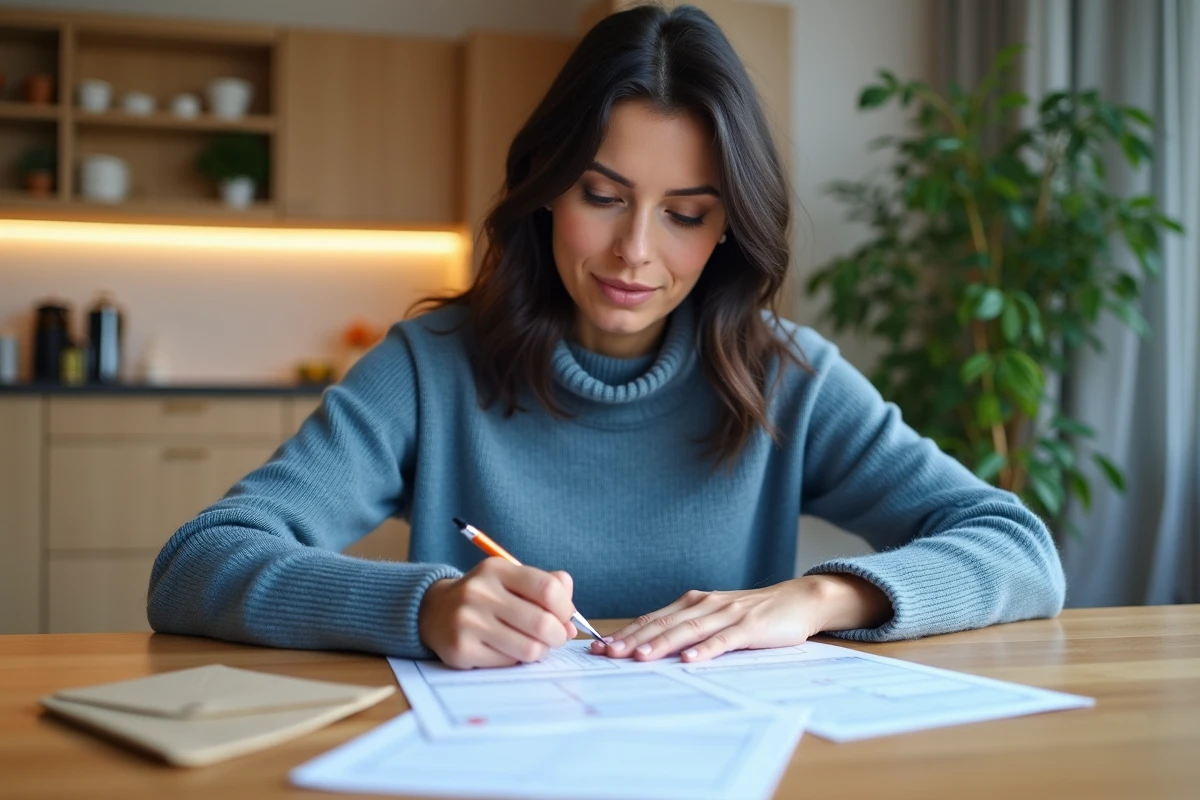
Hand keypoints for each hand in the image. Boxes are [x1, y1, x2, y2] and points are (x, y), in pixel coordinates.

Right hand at [418, 559, 577, 668]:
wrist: (434, 611)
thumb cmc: (486, 597)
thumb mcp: (512, 580)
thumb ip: (548, 588)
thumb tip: (571, 621)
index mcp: (496, 570)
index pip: (548, 588)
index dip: (566, 607)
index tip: (565, 616)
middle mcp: (479, 593)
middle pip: (542, 622)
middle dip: (558, 635)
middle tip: (555, 637)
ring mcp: (468, 622)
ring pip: (529, 648)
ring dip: (540, 650)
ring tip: (533, 644)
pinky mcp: (461, 650)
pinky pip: (509, 663)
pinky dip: (516, 660)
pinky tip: (507, 649)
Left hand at [591, 574, 891, 662]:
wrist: (797, 600)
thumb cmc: (752, 613)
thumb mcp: (714, 616)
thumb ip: (687, 628)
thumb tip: (649, 647)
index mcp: (692, 603)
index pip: (652, 618)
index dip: (626, 632)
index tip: (600, 647)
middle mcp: (704, 604)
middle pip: (663, 623)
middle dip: (634, 639)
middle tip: (608, 653)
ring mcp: (726, 614)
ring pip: (687, 631)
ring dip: (662, 644)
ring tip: (639, 657)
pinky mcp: (749, 627)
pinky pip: (723, 640)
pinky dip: (705, 650)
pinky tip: (689, 660)